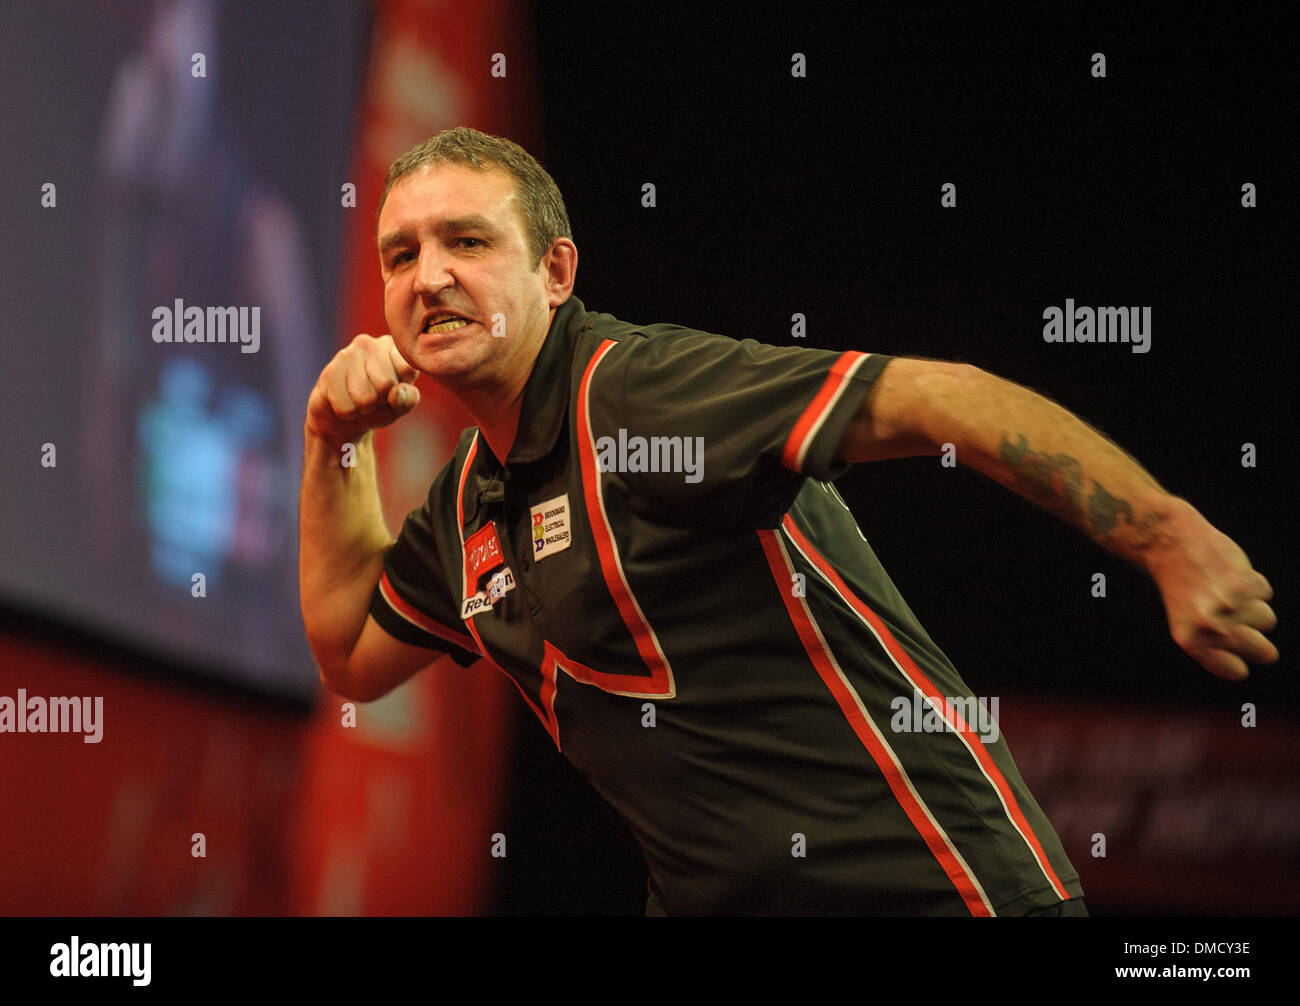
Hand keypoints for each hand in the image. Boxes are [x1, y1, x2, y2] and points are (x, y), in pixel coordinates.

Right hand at [305, 334, 419, 445]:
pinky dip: (348, 413)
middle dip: (381, 401)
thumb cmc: (378, 406)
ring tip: (359, 401)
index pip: (407, 369)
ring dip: (363, 409)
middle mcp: (371, 343)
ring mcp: (348, 353)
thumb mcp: (399, 406)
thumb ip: (407, 399)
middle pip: (386, 383)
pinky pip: (345, 406)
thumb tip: (398, 392)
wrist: (342, 416)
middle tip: (374, 398)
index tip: (394, 390)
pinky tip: (344, 402)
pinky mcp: (329, 370)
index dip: (401, 390)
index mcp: (394, 347)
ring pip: (365, 397)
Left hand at [1145, 498, 1278, 679]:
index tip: (1236, 651)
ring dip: (1253, 606)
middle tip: (1238, 621)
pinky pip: (1265, 593)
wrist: (1171, 544)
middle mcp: (1212, 628)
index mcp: (1192, 642)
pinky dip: (1252, 583)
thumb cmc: (1182, 588)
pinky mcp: (1246, 584)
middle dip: (1258, 641)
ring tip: (1225, 590)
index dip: (1240, 659)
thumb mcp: (1186, 624)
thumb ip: (1215, 646)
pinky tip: (1228, 573)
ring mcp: (1231, 606)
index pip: (1236, 672)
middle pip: (1264, 653)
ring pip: (1267, 620)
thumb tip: (1260, 658)